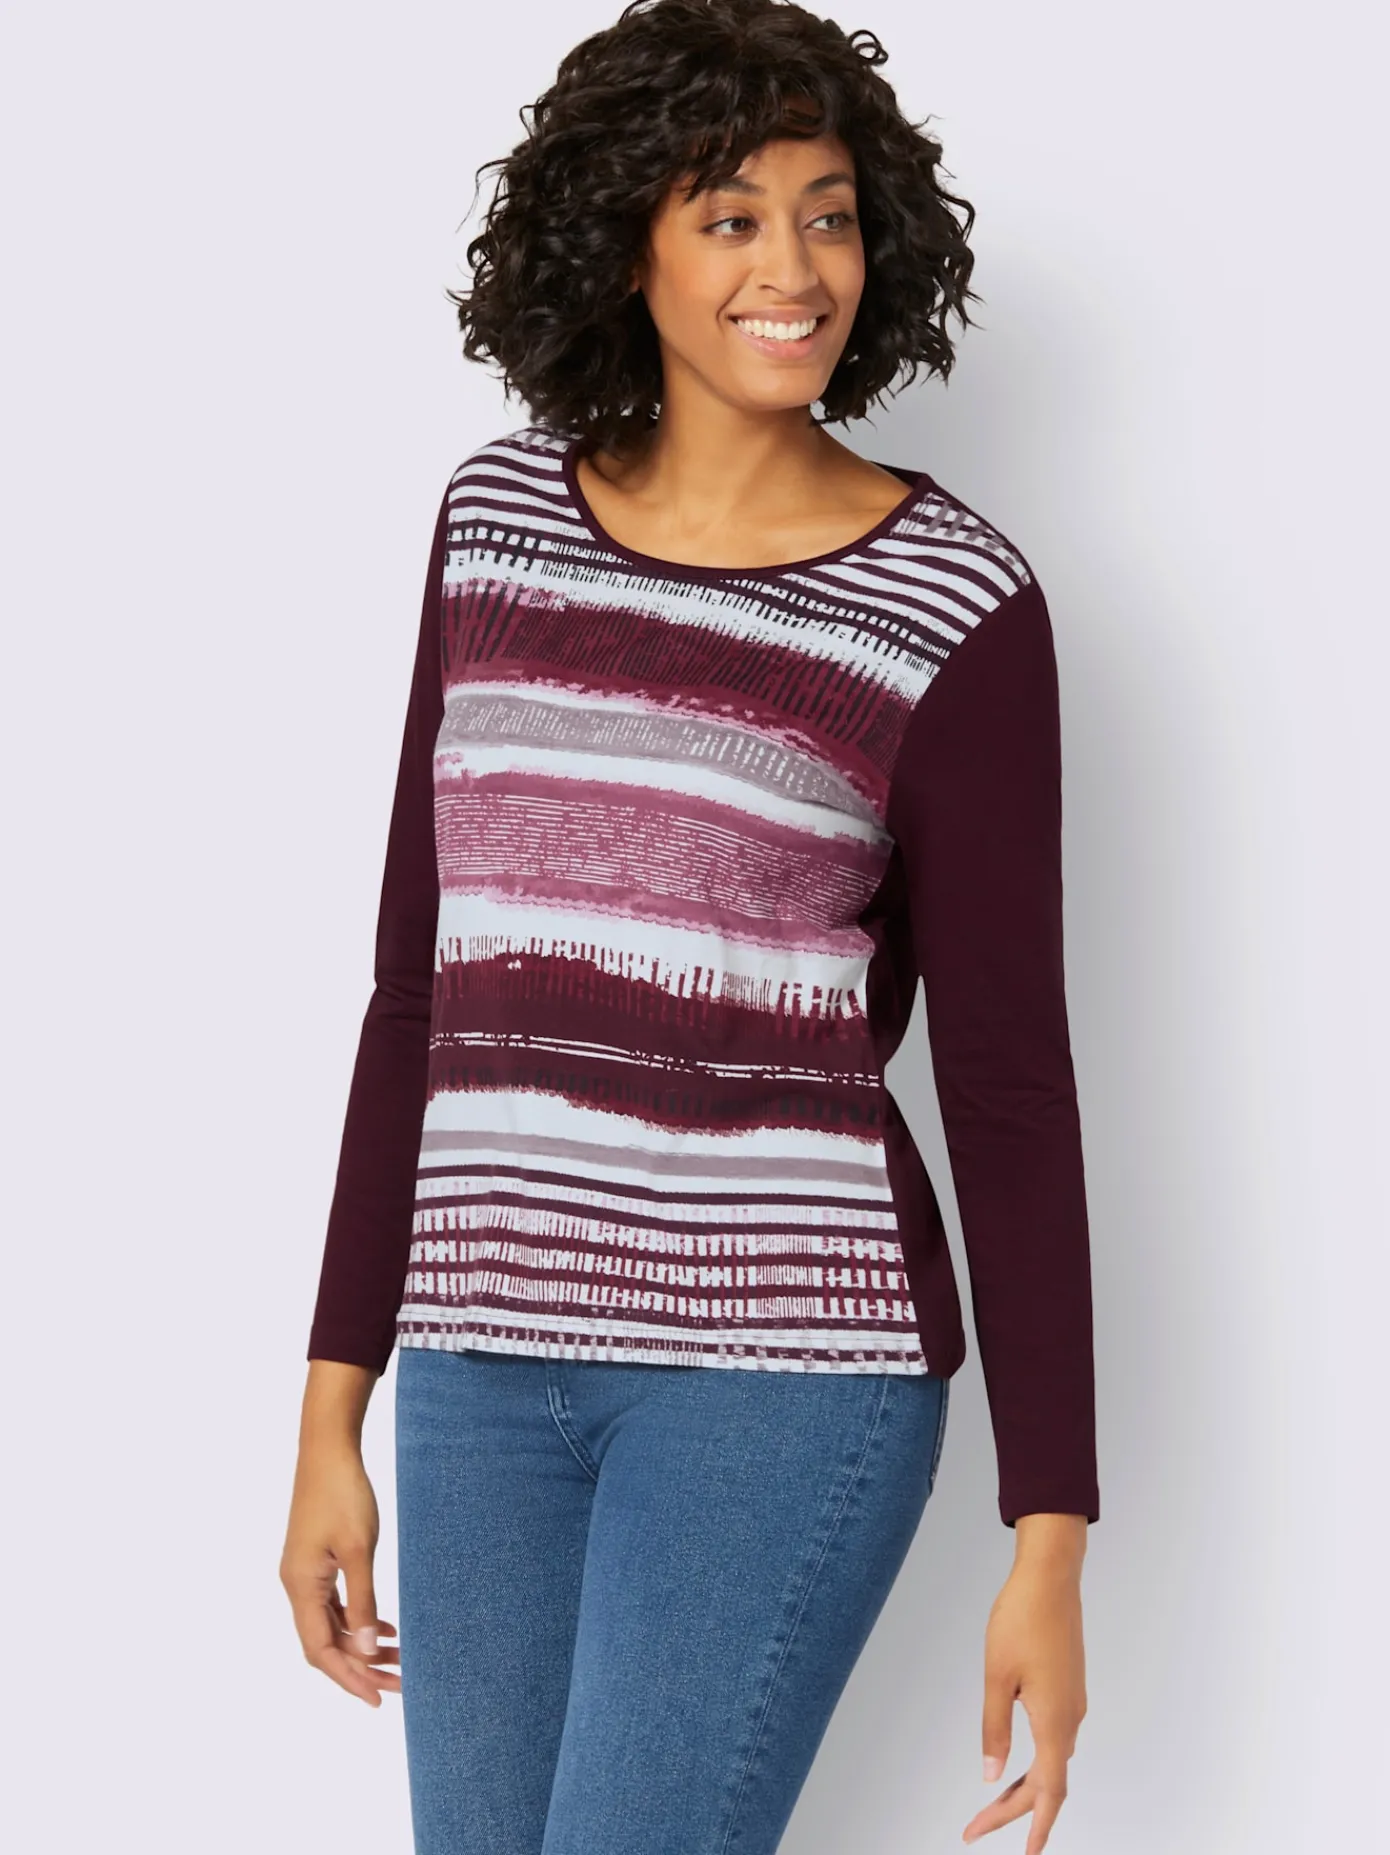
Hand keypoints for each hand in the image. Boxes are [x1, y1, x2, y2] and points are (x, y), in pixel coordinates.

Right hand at [280, 1435, 400, 1705]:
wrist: (328, 1447)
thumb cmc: (343, 1493)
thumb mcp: (359, 1550)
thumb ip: (363, 1601)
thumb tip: (364, 1650)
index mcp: (301, 1586)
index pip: (321, 1650)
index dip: (348, 1678)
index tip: (378, 1699)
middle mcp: (296, 1584)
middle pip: (324, 1643)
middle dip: (359, 1668)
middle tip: (398, 1685)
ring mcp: (304, 1572)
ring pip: (331, 1624)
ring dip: (360, 1645)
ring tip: (398, 1660)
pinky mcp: (315, 1559)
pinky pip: (333, 1604)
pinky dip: (357, 1619)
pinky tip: (384, 1628)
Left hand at [963, 1518, 1087, 1851]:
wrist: (1051, 1576)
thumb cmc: (1021, 1619)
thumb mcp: (996, 1676)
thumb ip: (994, 1729)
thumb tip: (990, 1775)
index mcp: (1054, 1721)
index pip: (1048, 1792)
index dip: (1033, 1826)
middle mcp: (1071, 1719)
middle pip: (1048, 1782)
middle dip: (1014, 1811)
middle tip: (975, 1828)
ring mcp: (1073, 1703)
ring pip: (1051, 1760)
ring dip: (1024, 1787)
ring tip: (991, 1804)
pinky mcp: (1070, 1688)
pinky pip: (1054, 1738)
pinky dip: (1035, 1760)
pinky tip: (1017, 1761)